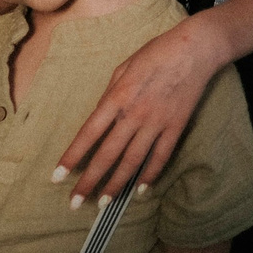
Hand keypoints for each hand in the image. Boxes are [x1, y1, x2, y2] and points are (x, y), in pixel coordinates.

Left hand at [56, 17, 227, 203]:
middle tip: (75, 203)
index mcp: (117, 97)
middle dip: (90, 181)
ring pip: (133, 161)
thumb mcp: (124, 67)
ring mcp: (156, 123)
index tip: (58, 176)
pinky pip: (161, 156)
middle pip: (107, 154)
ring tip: (104, 203)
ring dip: (117, 184)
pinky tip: (141, 189)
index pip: (88, 133)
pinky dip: (151, 174)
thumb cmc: (155, 53)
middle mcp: (134, 115)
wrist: (195, 49)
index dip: (72, 157)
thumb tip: (100, 117)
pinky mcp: (176, 126)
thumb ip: (110, 94)